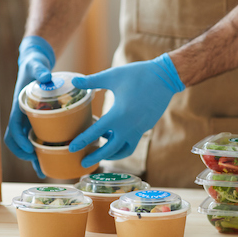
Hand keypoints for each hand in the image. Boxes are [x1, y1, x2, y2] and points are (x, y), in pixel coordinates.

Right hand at [3, 36, 55, 177]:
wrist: (34, 63)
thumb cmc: (34, 65)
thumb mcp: (36, 66)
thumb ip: (40, 70)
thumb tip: (46, 76)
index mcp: (18, 106)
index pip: (13, 128)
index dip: (19, 141)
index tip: (29, 150)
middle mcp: (21, 115)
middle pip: (17, 140)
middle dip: (25, 154)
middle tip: (38, 165)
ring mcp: (28, 119)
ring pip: (27, 142)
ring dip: (33, 157)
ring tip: (43, 171)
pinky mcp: (36, 119)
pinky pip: (36, 136)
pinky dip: (42, 148)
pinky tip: (52, 157)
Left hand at [69, 53, 184, 166]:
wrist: (165, 77)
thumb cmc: (138, 75)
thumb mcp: (112, 76)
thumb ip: (91, 81)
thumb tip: (74, 80)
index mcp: (118, 115)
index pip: (95, 133)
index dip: (82, 141)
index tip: (71, 148)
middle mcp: (129, 127)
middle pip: (110, 150)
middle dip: (96, 157)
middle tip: (83, 162)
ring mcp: (139, 128)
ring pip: (124, 149)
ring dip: (111, 153)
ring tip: (101, 147)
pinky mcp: (146, 126)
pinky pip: (131, 140)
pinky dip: (121, 141)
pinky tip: (114, 132)